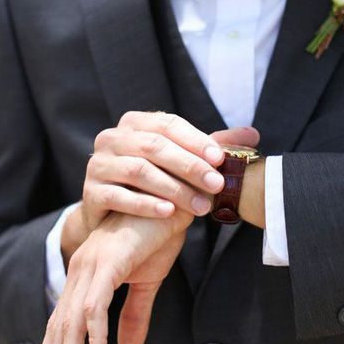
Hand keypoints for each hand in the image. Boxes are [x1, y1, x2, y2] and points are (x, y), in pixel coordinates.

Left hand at [34, 207, 192, 343]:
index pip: (62, 322)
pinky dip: (94, 339)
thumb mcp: (147, 282)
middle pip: (61, 329)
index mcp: (86, 274)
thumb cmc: (159, 233)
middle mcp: (81, 271)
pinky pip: (95, 310)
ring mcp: (91, 267)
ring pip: (73, 326)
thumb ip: (134, 316)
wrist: (175, 197)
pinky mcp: (108, 264)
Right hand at [79, 111, 260, 232]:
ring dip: (173, 188)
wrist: (114, 220)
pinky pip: (118, 196)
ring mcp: (98, 164)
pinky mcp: (90, 192)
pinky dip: (145, 204)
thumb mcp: (183, 163)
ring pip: (138, 171)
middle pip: (154, 147)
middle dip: (189, 166)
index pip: (168, 125)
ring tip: (199, 206)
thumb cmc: (155, 184)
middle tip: (217, 184)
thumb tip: (253, 135)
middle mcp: (112, 138)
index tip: (220, 159)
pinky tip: (168, 212)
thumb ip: (214, 147)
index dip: (196, 141)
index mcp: (135, 123)